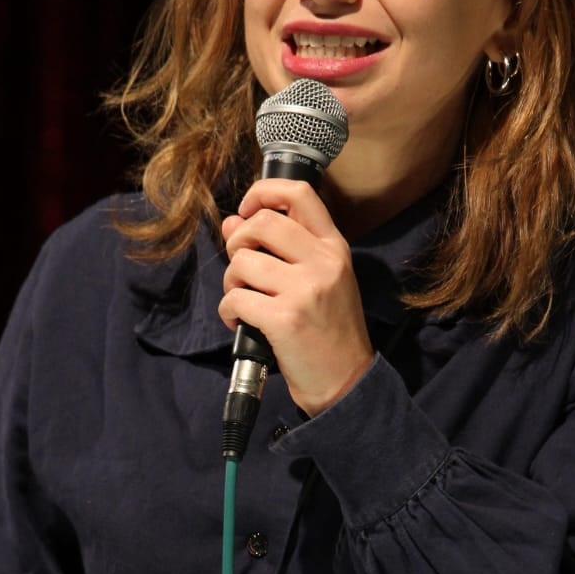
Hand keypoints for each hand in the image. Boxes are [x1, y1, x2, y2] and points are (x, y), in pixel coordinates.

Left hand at [219, 178, 373, 415]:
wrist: (346, 381)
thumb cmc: (328, 330)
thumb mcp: (317, 280)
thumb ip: (279, 248)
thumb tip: (232, 222)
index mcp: (334, 247)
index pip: (298, 193)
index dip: (262, 192)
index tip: (246, 210)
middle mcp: (323, 262)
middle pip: (260, 223)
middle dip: (236, 242)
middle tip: (241, 267)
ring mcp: (305, 289)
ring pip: (242, 262)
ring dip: (230, 281)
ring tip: (243, 299)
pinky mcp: (284, 318)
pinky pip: (235, 298)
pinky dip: (228, 310)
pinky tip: (239, 321)